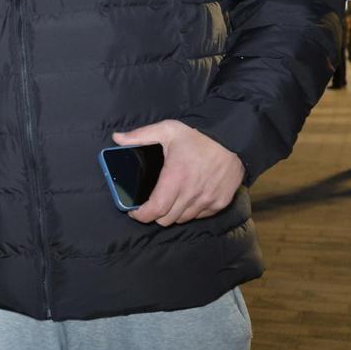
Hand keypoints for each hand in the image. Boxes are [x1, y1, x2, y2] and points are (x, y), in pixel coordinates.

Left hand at [112, 119, 244, 225]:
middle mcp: (192, 193)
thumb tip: (116, 138)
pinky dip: (189, 211)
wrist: (233, 140)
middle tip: (148, 204)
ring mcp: (207, 201)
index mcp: (175, 177)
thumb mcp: (167, 130)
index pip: (155, 209)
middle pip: (166, 219)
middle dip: (153, 214)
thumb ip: (140, 136)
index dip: (141, 215)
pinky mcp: (219, 203)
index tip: (133, 211)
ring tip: (166, 200)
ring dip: (171, 213)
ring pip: (182, 219)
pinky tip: (185, 198)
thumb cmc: (198, 136)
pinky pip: (199, 216)